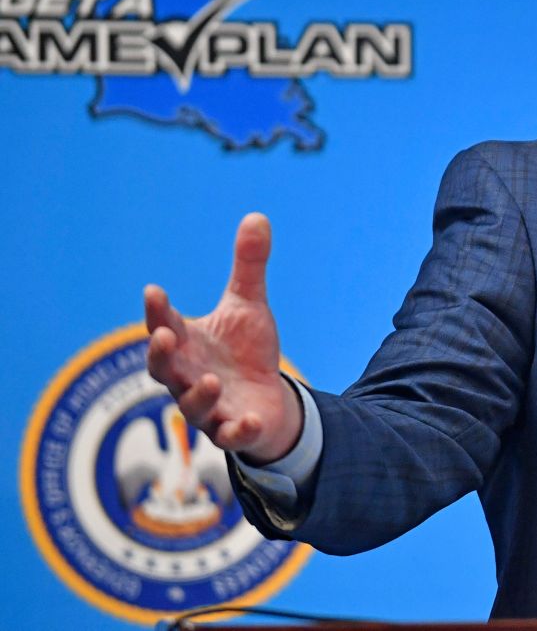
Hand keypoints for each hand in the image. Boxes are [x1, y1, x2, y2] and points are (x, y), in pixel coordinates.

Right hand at [144, 212, 302, 463]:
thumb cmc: (245, 352)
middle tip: (163, 337)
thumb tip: (257, 215)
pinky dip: (238, 430)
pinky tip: (250, 420)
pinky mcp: (233, 429)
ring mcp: (209, 407)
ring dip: (198, 395)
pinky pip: (230, 435)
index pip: (163, 324)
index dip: (157, 311)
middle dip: (159, 354)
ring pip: (192, 408)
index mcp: (187, 344)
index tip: (154, 290)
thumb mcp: (248, 305)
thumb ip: (248, 266)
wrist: (267, 398)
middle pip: (162, 369)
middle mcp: (188, 376)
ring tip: (211, 380)